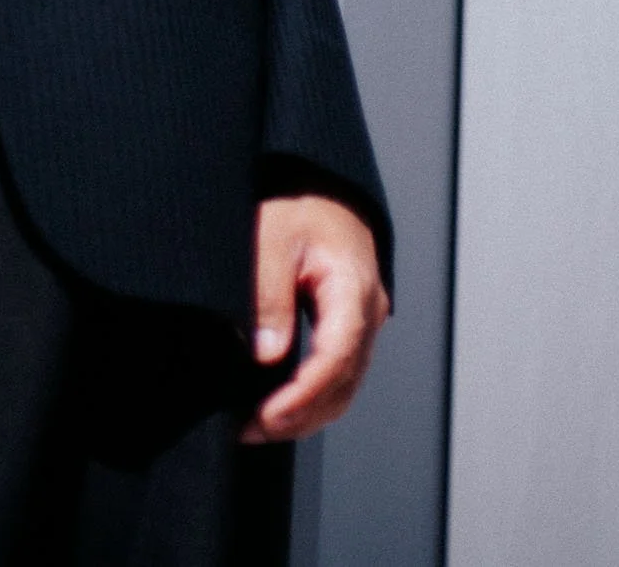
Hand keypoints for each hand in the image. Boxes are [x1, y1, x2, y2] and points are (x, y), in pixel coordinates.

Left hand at [241, 193, 386, 442]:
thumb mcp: (273, 236)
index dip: (303, 394)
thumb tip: (267, 354)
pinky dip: (311, 397)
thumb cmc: (298, 206)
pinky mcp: (349, 328)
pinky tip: (277, 404)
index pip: (337, 355)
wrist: (319, 188)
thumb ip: (269, 292)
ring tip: (258, 425)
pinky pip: (338, 374)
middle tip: (250, 429)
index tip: (266, 415)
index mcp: (353, 286)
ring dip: (305, 413)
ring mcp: (363, 323)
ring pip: (344, 387)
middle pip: (344, 383)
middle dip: (300, 415)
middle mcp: (367, 311)